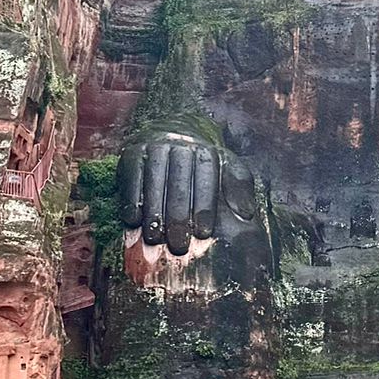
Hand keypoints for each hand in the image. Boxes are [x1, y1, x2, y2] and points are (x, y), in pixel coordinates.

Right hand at [117, 132, 258, 255]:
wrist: (172, 132)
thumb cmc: (202, 164)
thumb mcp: (227, 168)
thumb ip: (239, 187)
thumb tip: (247, 213)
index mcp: (205, 152)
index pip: (206, 179)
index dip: (205, 207)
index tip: (204, 234)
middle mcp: (179, 146)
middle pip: (179, 183)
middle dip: (178, 216)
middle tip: (178, 246)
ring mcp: (154, 147)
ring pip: (154, 180)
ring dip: (153, 211)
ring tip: (155, 239)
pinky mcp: (132, 152)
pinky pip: (132, 176)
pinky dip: (131, 198)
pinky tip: (133, 220)